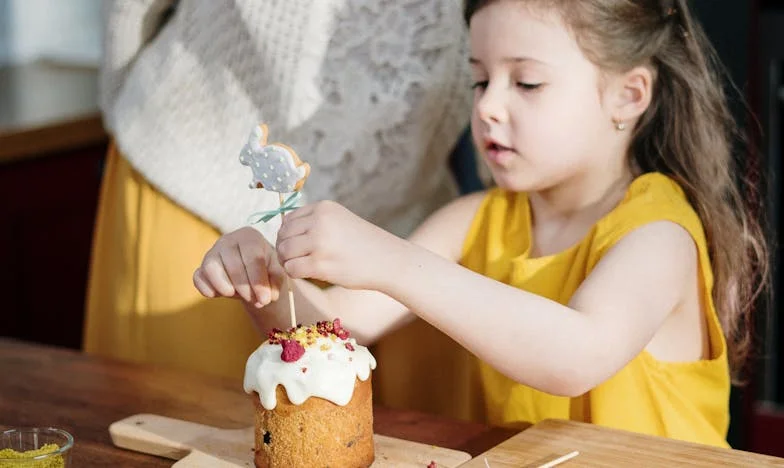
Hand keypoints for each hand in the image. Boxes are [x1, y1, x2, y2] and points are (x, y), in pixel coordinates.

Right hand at [193, 227, 284, 307]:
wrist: (252, 274)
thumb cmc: (266, 269)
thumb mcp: (276, 273)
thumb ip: (275, 281)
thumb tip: (268, 296)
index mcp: (249, 236)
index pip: (252, 257)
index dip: (258, 280)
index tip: (265, 299)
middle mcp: (228, 240)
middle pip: (233, 264)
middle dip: (245, 288)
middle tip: (255, 301)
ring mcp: (212, 253)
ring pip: (211, 267)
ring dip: (224, 286)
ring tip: (236, 295)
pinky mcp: (201, 268)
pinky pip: (198, 277)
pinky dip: (206, 288)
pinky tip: (217, 295)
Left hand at [276, 201, 403, 289]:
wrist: (388, 260)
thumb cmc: (363, 243)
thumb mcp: (339, 220)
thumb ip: (314, 221)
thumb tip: (282, 228)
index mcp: (323, 208)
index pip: (288, 219)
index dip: (288, 235)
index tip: (298, 246)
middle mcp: (319, 221)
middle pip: (283, 235)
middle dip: (285, 249)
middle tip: (297, 259)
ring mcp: (319, 242)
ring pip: (284, 251)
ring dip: (288, 261)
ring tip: (302, 266)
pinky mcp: (320, 263)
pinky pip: (292, 268)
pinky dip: (294, 273)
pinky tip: (307, 274)